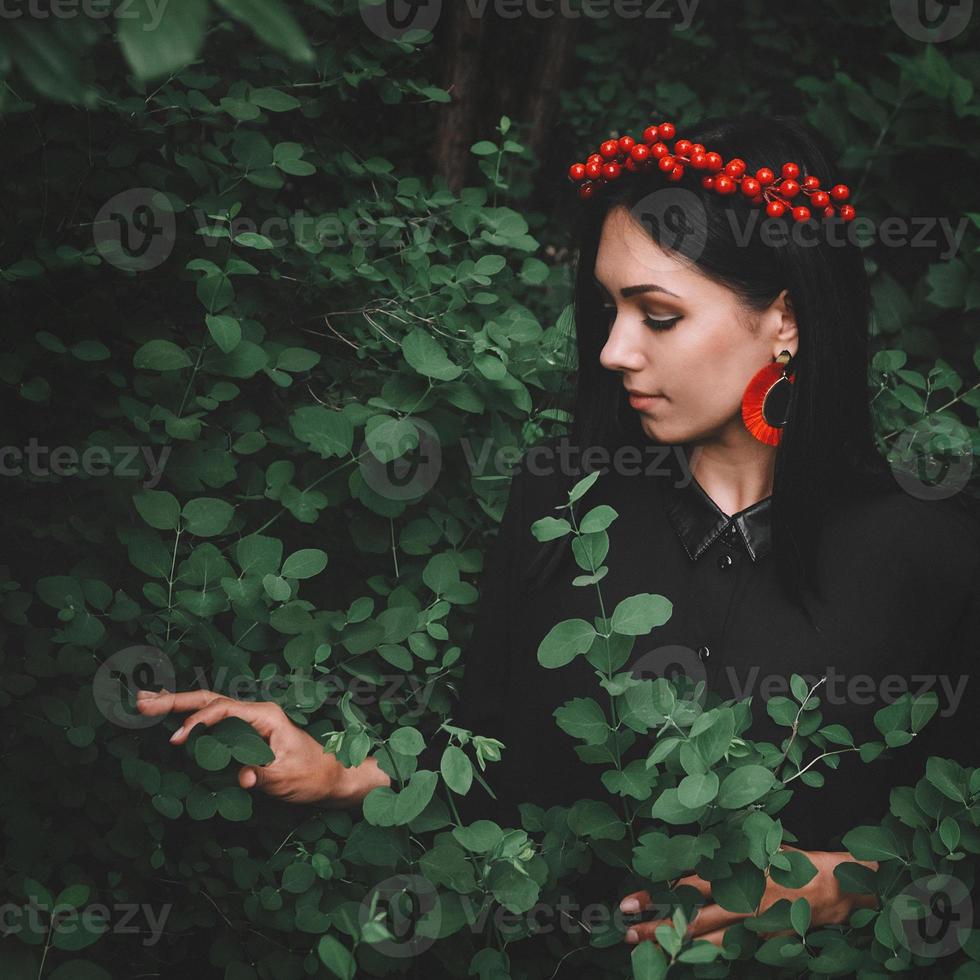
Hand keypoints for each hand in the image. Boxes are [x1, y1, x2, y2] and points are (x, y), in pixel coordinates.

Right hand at [135, 687, 377, 805]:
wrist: (331, 776)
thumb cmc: (313, 774)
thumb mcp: (287, 778)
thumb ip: (262, 775)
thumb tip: (243, 778)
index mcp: (265, 715)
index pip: (224, 709)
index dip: (198, 722)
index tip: (177, 739)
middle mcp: (256, 712)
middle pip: (210, 700)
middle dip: (176, 701)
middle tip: (141, 702)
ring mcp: (250, 720)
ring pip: (209, 705)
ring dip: (177, 703)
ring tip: (145, 701)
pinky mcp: (246, 732)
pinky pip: (214, 719)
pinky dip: (190, 715)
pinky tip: (170, 713)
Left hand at [619, 845, 878, 948]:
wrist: (836, 889)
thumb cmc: (793, 862)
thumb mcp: (758, 846)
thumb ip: (728, 852)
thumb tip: (695, 858)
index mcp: (735, 873)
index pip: (687, 886)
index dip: (657, 896)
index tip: (631, 902)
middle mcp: (739, 901)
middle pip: (690, 918)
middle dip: (657, 925)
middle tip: (627, 929)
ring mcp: (751, 926)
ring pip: (706, 940)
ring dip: (674, 943)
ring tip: (645, 946)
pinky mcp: (763, 943)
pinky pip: (729, 949)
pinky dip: (705, 953)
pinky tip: (686, 957)